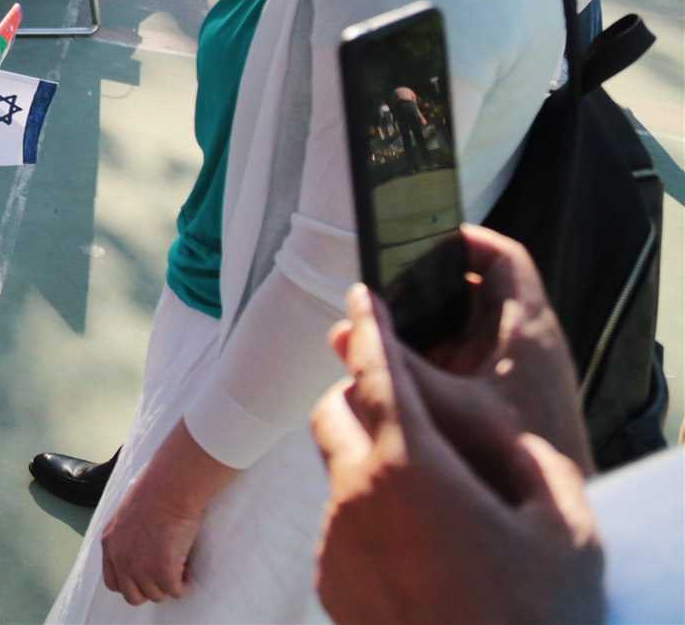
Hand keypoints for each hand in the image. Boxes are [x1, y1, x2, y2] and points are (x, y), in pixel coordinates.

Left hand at [97, 423, 235, 605]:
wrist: (169, 487)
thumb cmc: (154, 492)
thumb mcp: (125, 516)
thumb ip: (125, 539)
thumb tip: (139, 553)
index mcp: (109, 544)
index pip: (112, 583)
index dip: (132, 583)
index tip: (146, 575)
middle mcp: (120, 559)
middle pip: (133, 596)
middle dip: (150, 588)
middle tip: (164, 572)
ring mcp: (140, 567)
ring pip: (157, 595)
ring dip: (170, 583)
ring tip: (178, 561)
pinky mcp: (163, 570)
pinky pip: (177, 591)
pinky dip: (185, 584)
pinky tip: (187, 565)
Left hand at [311, 284, 602, 624]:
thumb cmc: (534, 617)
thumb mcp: (564, 532)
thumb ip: (533, 468)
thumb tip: (515, 446)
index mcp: (411, 466)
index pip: (376, 372)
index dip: (369, 329)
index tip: (361, 297)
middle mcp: (356, 494)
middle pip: (334, 412)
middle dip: (360, 397)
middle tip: (403, 408)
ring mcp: (334, 539)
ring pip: (337, 472)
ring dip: (369, 466)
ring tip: (430, 502)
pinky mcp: (326, 579)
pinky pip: (340, 527)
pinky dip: (369, 522)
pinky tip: (420, 554)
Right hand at [351, 225, 590, 473]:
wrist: (548, 520)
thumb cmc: (513, 463)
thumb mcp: (446, 407)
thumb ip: (393, 368)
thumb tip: (343, 331)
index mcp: (526, 332)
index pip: (504, 258)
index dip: (463, 239)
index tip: (418, 238)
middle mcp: (524, 346)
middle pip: (474, 291)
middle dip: (423, 289)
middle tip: (379, 292)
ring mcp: (512, 373)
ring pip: (463, 329)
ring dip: (420, 330)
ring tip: (375, 335)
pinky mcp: (500, 400)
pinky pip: (460, 363)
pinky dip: (427, 361)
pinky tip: (395, 378)